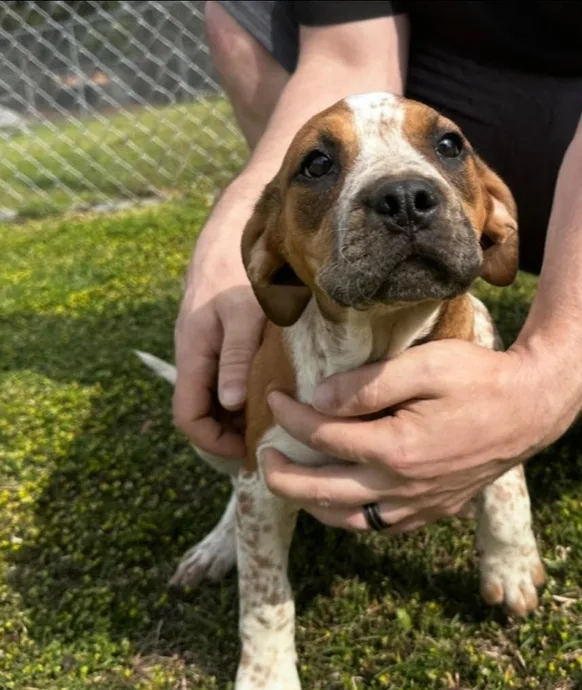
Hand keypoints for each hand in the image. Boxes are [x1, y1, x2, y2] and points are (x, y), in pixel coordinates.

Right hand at [173, 196, 264, 458]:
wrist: (239, 222)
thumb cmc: (242, 266)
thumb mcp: (244, 313)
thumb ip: (235, 358)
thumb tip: (230, 406)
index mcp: (193, 351)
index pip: (188, 417)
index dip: (212, 444)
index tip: (246, 454)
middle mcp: (195, 351)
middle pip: (201, 410)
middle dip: (227, 433)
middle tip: (267, 443)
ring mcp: (208, 342)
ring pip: (215, 393)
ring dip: (238, 413)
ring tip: (274, 423)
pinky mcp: (223, 331)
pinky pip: (227, 373)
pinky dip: (245, 390)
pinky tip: (274, 391)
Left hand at [263, 339, 581, 533]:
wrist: (531, 409)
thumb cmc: (480, 379)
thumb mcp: (425, 365)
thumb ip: (368, 384)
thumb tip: (317, 400)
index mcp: (395, 448)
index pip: (323, 436)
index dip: (290, 416)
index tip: (275, 396)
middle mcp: (402, 486)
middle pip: (322, 492)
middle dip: (281, 475)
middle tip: (262, 453)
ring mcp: (419, 504)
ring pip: (349, 520)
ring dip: (312, 504)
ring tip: (295, 481)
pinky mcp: (435, 509)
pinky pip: (380, 525)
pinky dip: (351, 516)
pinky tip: (344, 498)